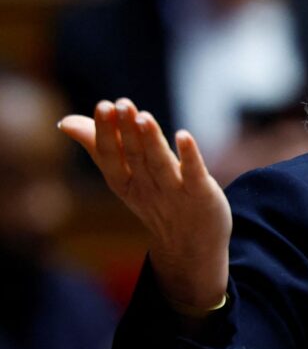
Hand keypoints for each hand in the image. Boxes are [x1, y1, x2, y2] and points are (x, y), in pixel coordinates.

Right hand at [59, 99, 230, 309]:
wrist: (191, 245)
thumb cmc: (156, 202)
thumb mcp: (125, 178)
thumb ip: (100, 148)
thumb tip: (66, 122)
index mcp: (125, 183)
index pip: (110, 156)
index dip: (105, 133)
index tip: (103, 105)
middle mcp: (147, 187)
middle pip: (134, 156)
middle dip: (126, 131)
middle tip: (121, 104)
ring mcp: (174, 192)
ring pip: (160, 164)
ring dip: (151, 140)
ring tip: (143, 117)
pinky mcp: (201, 195)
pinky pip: (194, 174)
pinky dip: (189, 156)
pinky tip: (184, 136)